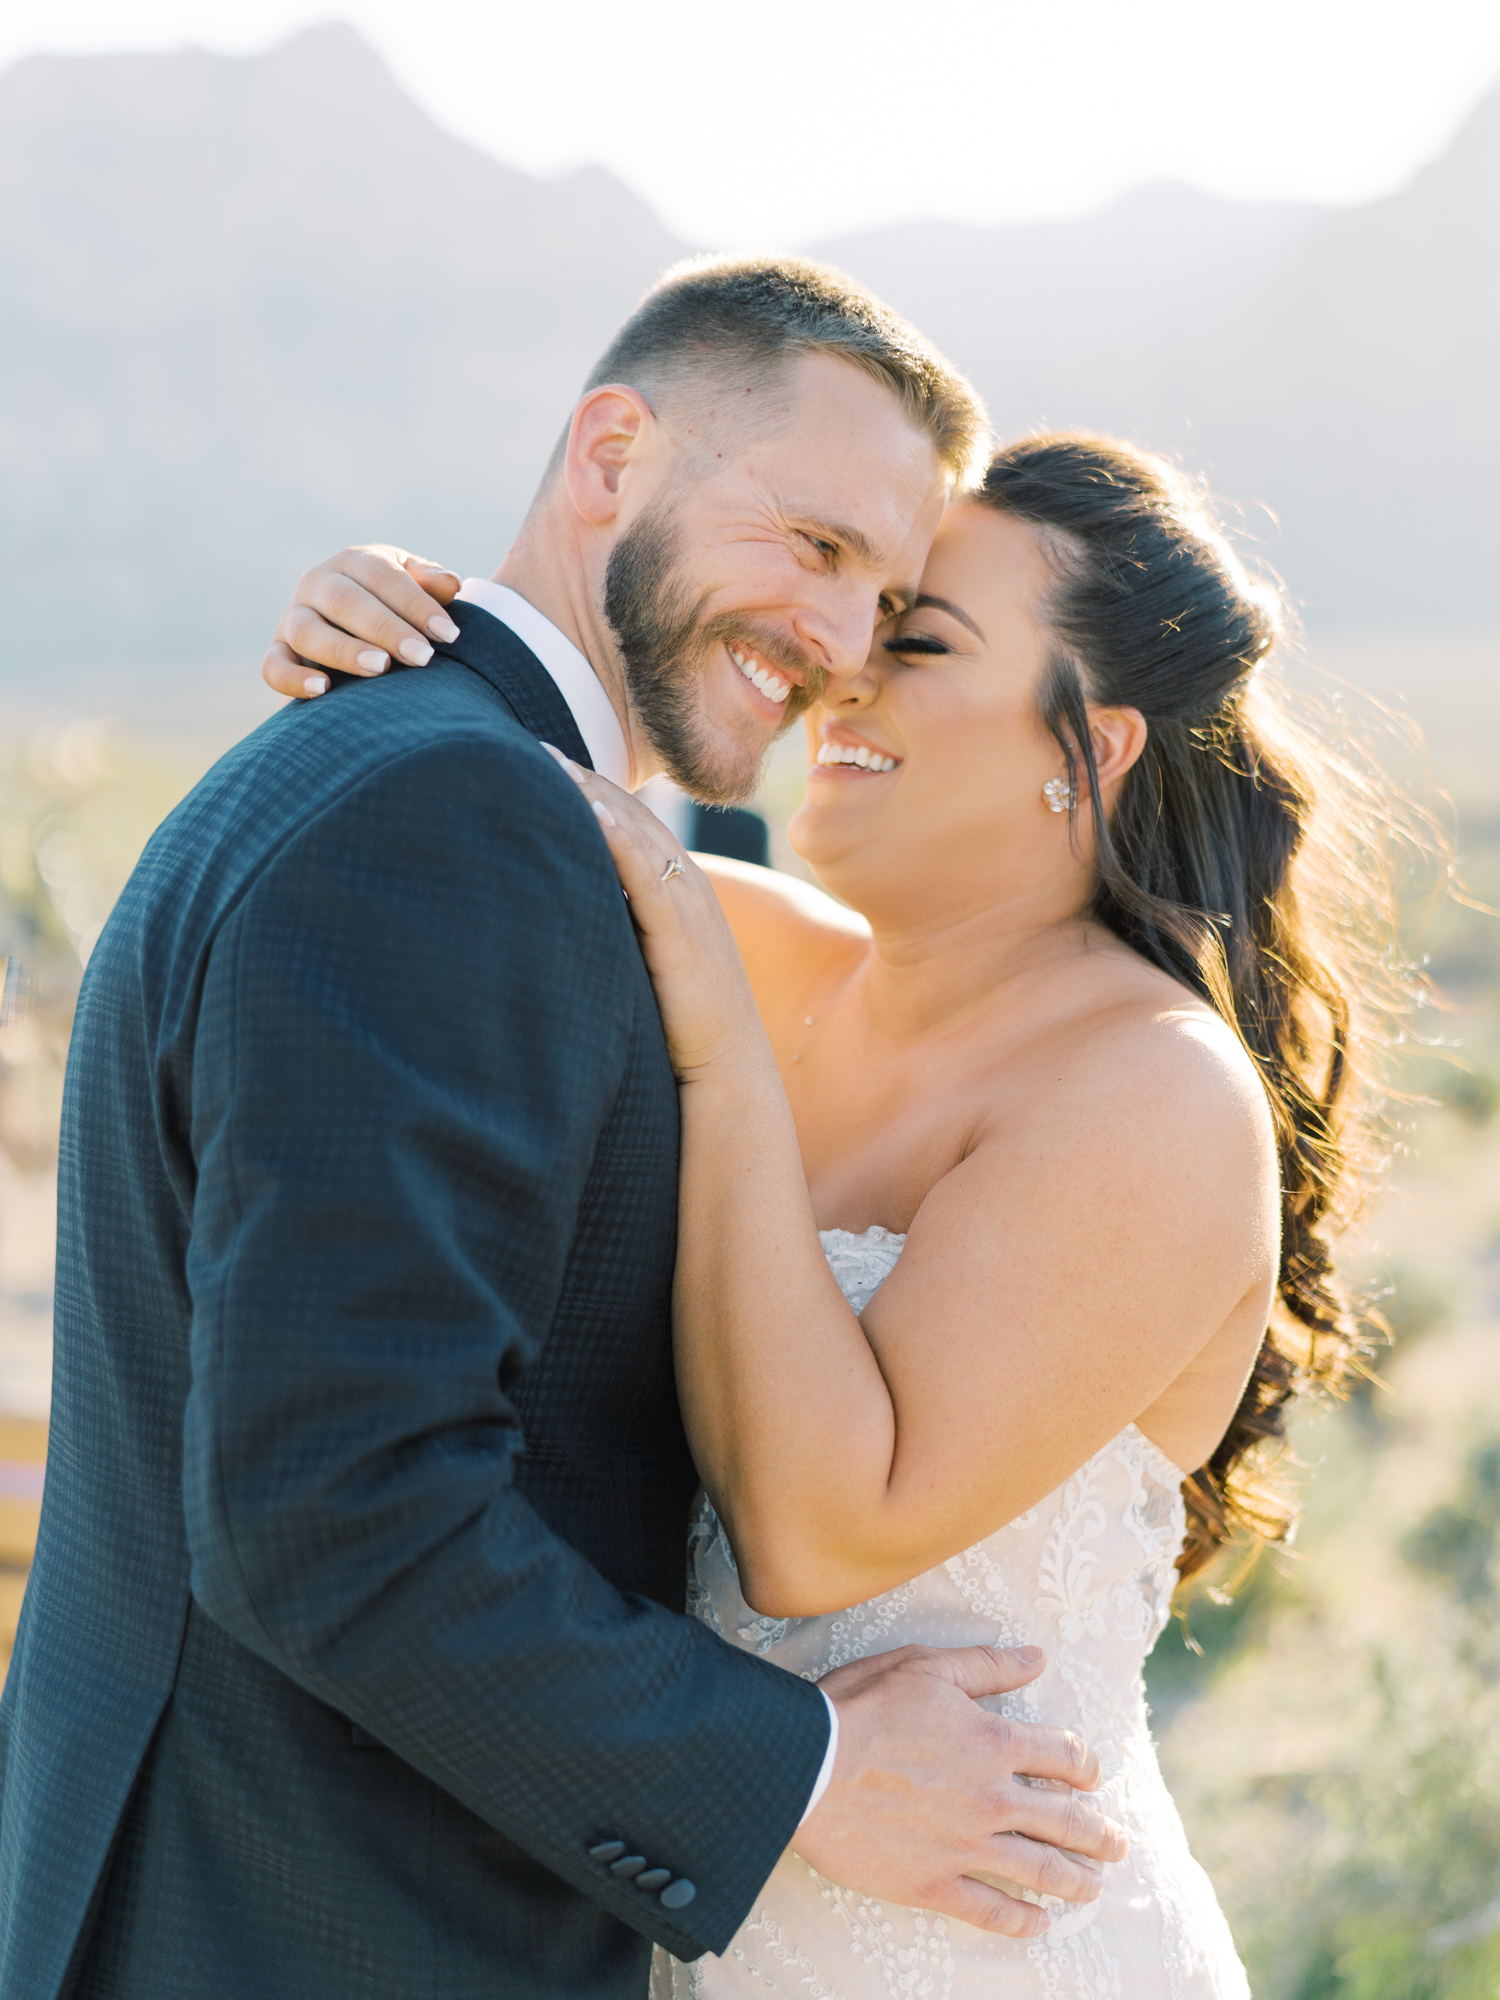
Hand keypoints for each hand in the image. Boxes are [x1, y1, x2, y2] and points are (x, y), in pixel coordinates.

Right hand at [261, 546, 462, 698]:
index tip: (448, 635)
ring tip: (381, 668)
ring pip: (309, 632)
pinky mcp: (278, 651)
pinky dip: (294, 678)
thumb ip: (430, 584)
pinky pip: (274, 666)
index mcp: (354, 562)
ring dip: (345, 651)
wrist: (354, 628)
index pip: (382, 577)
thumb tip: (452, 585)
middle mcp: (317, 583)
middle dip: (386, 629)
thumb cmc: (395, 605)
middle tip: (422, 656)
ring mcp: (292, 618)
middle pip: (345, 602)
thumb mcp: (412, 586)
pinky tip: (323, 690)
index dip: (416, 605)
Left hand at [543, 753, 770, 1085]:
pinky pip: (645, 872)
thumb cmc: (686, 1036)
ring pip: (637, 833)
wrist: (731, 1075)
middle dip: (585, 778)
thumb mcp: (652, 974)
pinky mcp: (680, 932)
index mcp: (684, 896)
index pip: (636, 827)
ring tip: (547, 762)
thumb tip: (574, 928)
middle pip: (633, 816)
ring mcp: (688, 907)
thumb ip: (625, 942)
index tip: (550, 766)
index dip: (594, 792)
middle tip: (535, 744)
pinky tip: (585, 810)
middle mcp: (689, 890)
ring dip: (592, 793)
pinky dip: (616, 837)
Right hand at [798, 1643, 1128, 1938]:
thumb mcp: (926, 1666)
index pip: (1063, 1756)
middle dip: (1100, 1835)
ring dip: (1075, 1881)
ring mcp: (965, 1846)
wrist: (807, 1765)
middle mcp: (992, 1798)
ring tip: (1093, 1887)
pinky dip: (1022, 1921)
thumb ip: (987, 1665)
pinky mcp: (933, 1884)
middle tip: (1118, 1845)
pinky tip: (1038, 1923)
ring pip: (1040, 1870)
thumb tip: (1037, 1657)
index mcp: (993, 1741)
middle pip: (1066, 1821)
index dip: (1085, 1765)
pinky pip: (991, 1911)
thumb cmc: (862, 1706)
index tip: (1092, 1775)